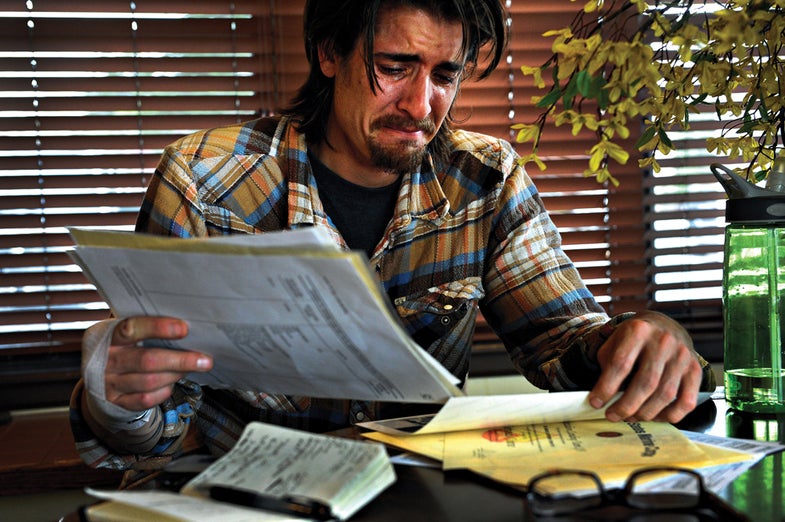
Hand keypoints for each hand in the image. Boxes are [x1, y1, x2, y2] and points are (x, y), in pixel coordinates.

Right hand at [101, 316, 212, 410]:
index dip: (159, 328)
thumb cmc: (122, 346)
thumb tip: (187, 322)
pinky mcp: (115, 402)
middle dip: (181, 360)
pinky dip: (164, 391)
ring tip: (193, 368)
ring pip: (150, 382)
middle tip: (205, 360)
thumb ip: (148, 325)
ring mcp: (108, 383)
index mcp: (107, 335)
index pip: (131, 328)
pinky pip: (146, 400)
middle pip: (147, 360)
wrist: (97, 376)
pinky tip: (173, 382)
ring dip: (176, 374)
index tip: (185, 329)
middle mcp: (105, 360)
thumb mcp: (126, 332)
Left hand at [588, 311, 702, 422]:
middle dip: (626, 406)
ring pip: (665, 394)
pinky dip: (670, 415)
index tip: (595, 403)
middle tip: (612, 416)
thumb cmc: (634, 340)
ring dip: (645, 413)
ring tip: (629, 417)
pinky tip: (654, 416)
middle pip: (646, 382)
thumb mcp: (615, 342)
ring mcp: (683, 355)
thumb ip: (608, 366)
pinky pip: (687, 401)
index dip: (606, 387)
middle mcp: (663, 341)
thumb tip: (603, 400)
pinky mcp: (695, 370)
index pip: (620, 363)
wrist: (663, 326)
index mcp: (638, 330)